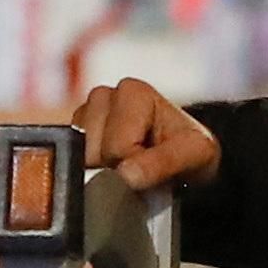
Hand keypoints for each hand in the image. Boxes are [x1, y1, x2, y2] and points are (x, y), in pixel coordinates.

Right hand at [71, 80, 222, 194]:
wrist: (186, 155)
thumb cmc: (191, 150)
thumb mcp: (196, 155)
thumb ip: (163, 163)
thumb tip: (126, 175)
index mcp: (132, 92)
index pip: (117, 147)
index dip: (135, 165)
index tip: (153, 163)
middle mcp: (104, 97)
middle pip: (94, 152)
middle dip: (116, 167)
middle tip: (141, 165)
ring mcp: (86, 114)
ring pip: (80, 158)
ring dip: (103, 169)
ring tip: (130, 162)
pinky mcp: (76, 132)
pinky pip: (72, 161)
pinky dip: (92, 169)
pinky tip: (113, 163)